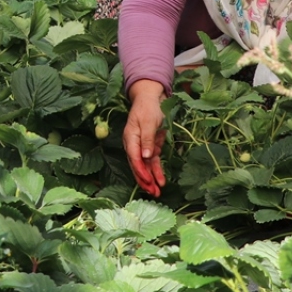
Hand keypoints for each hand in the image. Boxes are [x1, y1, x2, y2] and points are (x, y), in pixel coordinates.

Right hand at [123, 80, 166, 196]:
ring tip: (157, 193)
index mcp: (130, 137)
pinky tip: (160, 181)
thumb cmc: (148, 107)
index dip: (140, 170)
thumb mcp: (149, 121)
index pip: (134, 157)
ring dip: (151, 180)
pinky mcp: (150, 146)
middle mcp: (134, 144)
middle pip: (137, 165)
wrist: (151, 98)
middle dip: (144, 180)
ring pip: (145, 167)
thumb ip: (147, 139)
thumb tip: (145, 156)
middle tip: (152, 193)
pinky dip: (156, 171)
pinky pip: (152, 162)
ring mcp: (142, 146)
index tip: (148, 181)